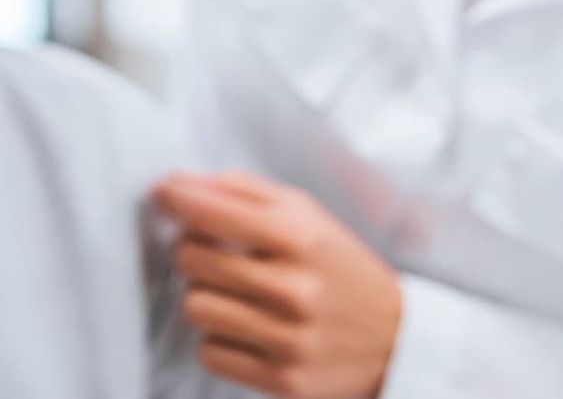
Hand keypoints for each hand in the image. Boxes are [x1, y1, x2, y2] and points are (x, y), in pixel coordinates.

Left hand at [154, 172, 402, 398]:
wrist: (397, 339)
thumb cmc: (342, 270)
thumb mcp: (309, 215)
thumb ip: (245, 191)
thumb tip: (183, 183)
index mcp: (301, 238)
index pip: (213, 212)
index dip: (177, 198)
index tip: (165, 193)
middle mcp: (294, 289)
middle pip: (192, 259)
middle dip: (193, 249)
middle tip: (212, 250)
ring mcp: (288, 339)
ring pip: (195, 307)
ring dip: (205, 297)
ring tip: (233, 293)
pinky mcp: (282, 381)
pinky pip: (210, 353)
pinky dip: (219, 339)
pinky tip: (245, 329)